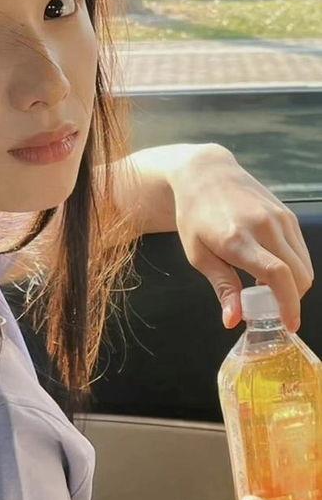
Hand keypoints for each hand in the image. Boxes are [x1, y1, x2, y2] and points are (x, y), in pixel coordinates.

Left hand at [168, 144, 313, 331]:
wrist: (206, 174)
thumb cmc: (195, 216)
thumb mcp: (198, 255)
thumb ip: (222, 287)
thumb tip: (233, 320)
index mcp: (238, 239)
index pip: (277, 275)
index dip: (288, 305)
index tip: (289, 325)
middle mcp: (265, 226)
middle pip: (299, 275)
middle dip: (291, 300)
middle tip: (269, 308)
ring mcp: (280, 218)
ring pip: (305, 265)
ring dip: (294, 285)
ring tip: (265, 287)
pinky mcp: (287, 215)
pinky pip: (301, 251)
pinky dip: (294, 268)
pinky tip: (270, 269)